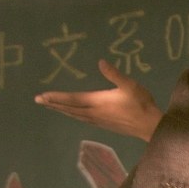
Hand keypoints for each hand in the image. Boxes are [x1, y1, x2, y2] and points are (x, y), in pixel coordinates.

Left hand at [34, 59, 161, 141]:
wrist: (149, 125)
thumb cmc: (141, 103)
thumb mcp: (130, 85)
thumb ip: (114, 74)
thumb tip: (100, 62)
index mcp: (98, 101)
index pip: (72, 99)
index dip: (56, 97)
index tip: (41, 96)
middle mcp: (94, 112)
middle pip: (69, 108)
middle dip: (53, 103)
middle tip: (38, 100)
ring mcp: (98, 120)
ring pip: (74, 115)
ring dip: (61, 110)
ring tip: (50, 106)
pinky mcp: (103, 125)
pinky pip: (81, 119)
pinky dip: (72, 114)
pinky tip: (72, 114)